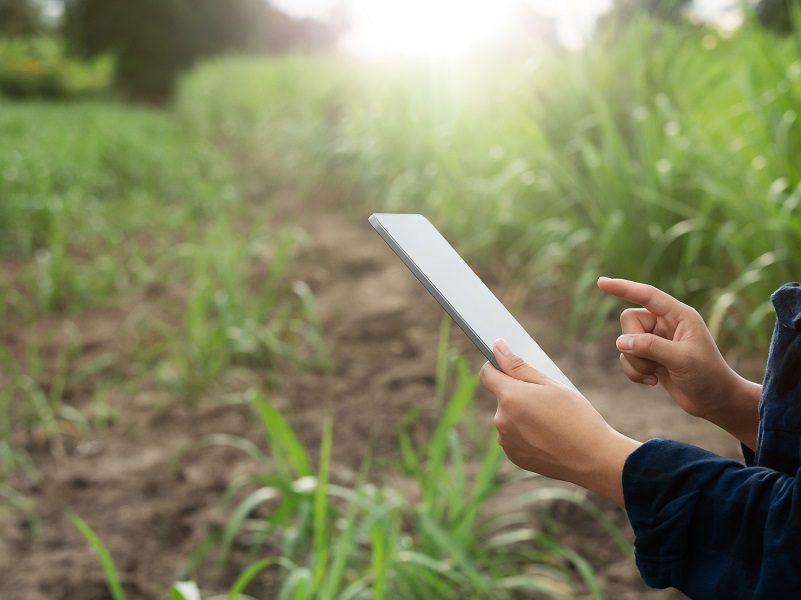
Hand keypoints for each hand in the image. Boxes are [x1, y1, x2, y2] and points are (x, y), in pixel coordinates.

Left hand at [480, 339, 639, 506]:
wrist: (594, 459)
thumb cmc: (577, 417)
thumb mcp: (551, 384)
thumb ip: (519, 366)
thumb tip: (497, 347)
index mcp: (510, 397)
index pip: (487, 374)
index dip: (497, 366)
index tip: (509, 366)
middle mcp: (501, 420)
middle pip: (502, 397)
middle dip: (519, 394)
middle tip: (548, 402)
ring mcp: (506, 441)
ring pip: (509, 418)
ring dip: (522, 415)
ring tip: (551, 422)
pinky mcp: (513, 456)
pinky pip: (514, 437)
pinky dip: (526, 434)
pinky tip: (548, 437)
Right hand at [597, 277, 759, 448]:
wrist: (715, 402)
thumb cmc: (708, 376)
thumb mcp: (682, 359)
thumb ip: (651, 347)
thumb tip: (621, 342)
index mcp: (678, 315)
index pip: (647, 295)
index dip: (623, 288)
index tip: (601, 283)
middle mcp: (665, 324)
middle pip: (629, 321)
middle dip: (635, 344)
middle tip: (653, 361)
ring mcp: (656, 341)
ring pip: (625, 343)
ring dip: (636, 363)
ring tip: (657, 374)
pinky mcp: (650, 357)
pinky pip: (626, 358)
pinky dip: (635, 372)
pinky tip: (654, 381)